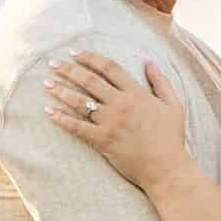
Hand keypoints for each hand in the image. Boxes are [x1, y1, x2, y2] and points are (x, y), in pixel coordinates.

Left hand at [42, 51, 193, 193]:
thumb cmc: (171, 137)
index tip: (74, 52)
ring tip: (47, 83)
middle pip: (90, 80)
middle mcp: (121, 104)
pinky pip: (77, 127)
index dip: (90, 57)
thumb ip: (160, 81)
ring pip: (80, 101)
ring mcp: (111, 122)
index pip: (109, 68)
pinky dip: (61, 119)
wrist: (166, 168)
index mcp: (137, 93)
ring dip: (61, 91)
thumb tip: (148, 61)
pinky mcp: (103, 140)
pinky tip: (48, 112)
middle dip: (69, 69)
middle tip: (52, 63)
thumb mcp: (173, 104)